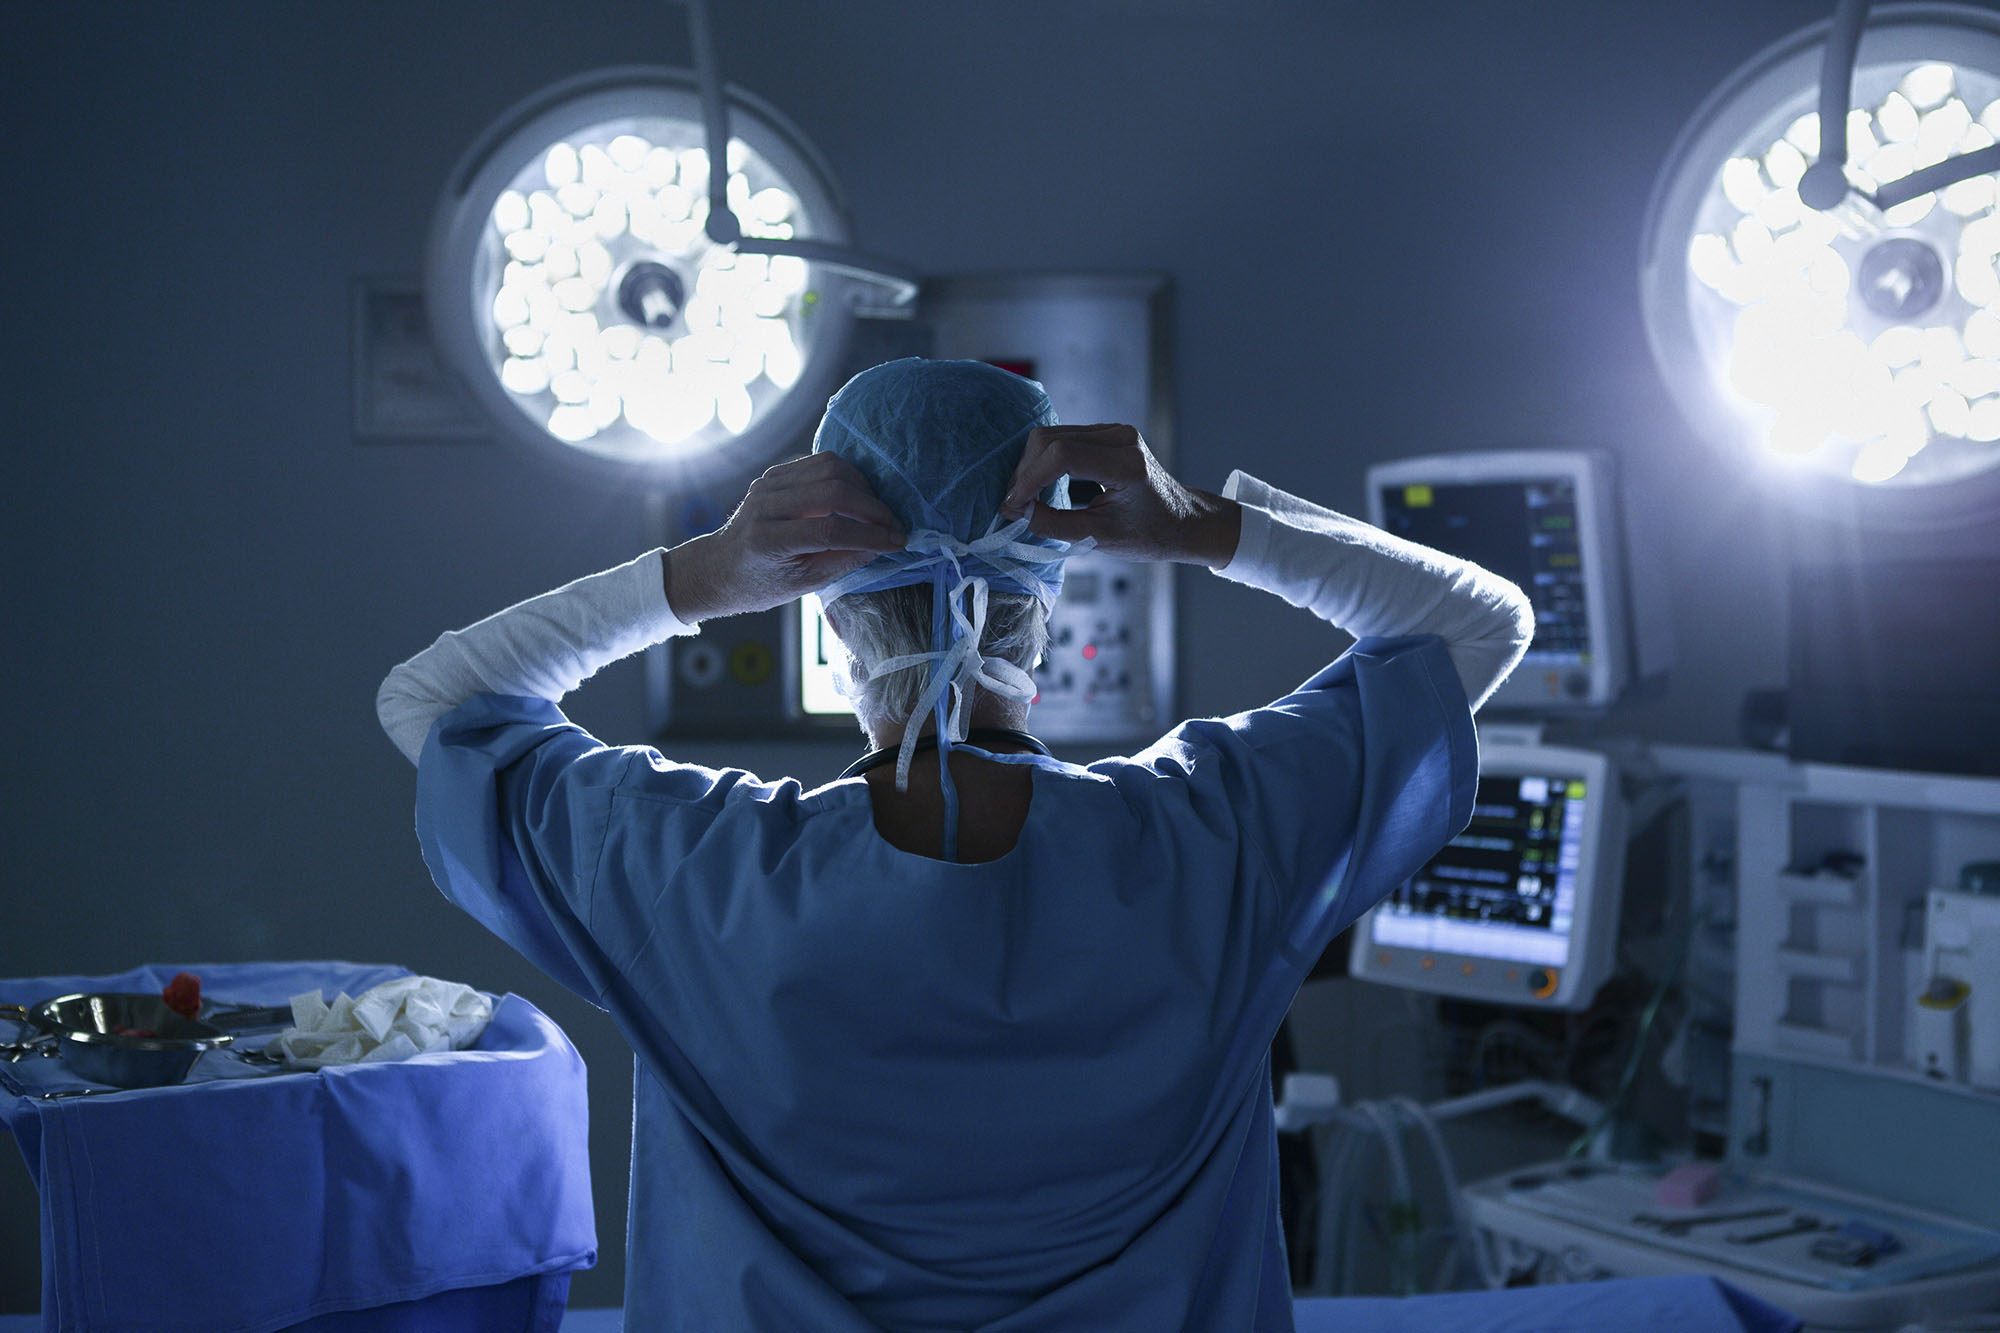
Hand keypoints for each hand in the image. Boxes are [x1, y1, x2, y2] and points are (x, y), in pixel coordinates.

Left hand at [666, 453, 905, 621]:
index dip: (870, 535)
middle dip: (873, 508)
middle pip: (833, 490)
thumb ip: (843, 561)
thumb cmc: (760, 585)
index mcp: (768, 540)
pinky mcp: (774, 473)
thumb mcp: (803, 585)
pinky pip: (819, 462)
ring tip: (878, 512)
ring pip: (830, 467)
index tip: (897, 542)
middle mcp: (765, 505)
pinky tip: (858, 497)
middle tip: (894, 526)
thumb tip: (883, 543)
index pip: (830, 530)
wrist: (720, 567)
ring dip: (863, 487)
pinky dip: (847, 476)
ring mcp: (768, 484)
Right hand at [1000, 424, 1240, 566]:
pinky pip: (1061, 437)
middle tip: (1014, 506)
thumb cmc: (1150, 534)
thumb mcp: (1100, 538)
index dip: (1029, 480)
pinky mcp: (1106, 433)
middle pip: (1050, 439)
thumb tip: (1019, 511)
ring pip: (1051, 435)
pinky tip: (1038, 485)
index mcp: (1125, 465)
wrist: (1181, 521)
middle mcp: (1120, 438)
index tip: (1013, 506)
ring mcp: (1114, 431)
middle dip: (1024, 472)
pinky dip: (1042, 461)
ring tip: (1024, 498)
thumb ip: (1055, 524)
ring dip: (1030, 466)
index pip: (1062, 456)